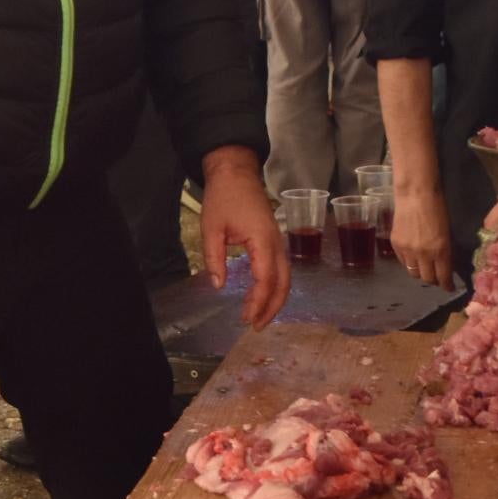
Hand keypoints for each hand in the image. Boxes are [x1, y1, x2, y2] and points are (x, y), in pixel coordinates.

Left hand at [199, 147, 287, 328]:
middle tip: (255, 326)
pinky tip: (262, 296)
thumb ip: (215, 258)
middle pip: (283, 282)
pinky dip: (275, 286)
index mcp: (262, 240)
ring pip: (285, 277)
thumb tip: (219, 285)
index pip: (265, 278)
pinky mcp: (274, 240)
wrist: (236, 172)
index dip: (258, 302)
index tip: (246, 318)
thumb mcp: (211, 228)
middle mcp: (276, 243)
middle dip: (272, 307)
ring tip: (259, 317)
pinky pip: (281, 268)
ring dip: (276, 299)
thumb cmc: (223, 197)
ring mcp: (279, 241)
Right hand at [389, 181, 456, 288]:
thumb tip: (446, 265)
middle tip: (437, 275)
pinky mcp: (395, 245)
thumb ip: (445, 250)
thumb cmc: (437, 207)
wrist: (415, 194)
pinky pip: (403, 262)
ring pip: (413, 273)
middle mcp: (423, 254)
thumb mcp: (447, 232)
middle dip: (434, 279)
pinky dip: (409, 262)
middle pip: (427, 279)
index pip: (443, 277)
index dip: (447, 285)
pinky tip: (413, 255)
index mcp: (441, 250)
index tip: (449, 287)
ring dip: (420, 271)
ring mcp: (407, 250)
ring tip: (424, 265)